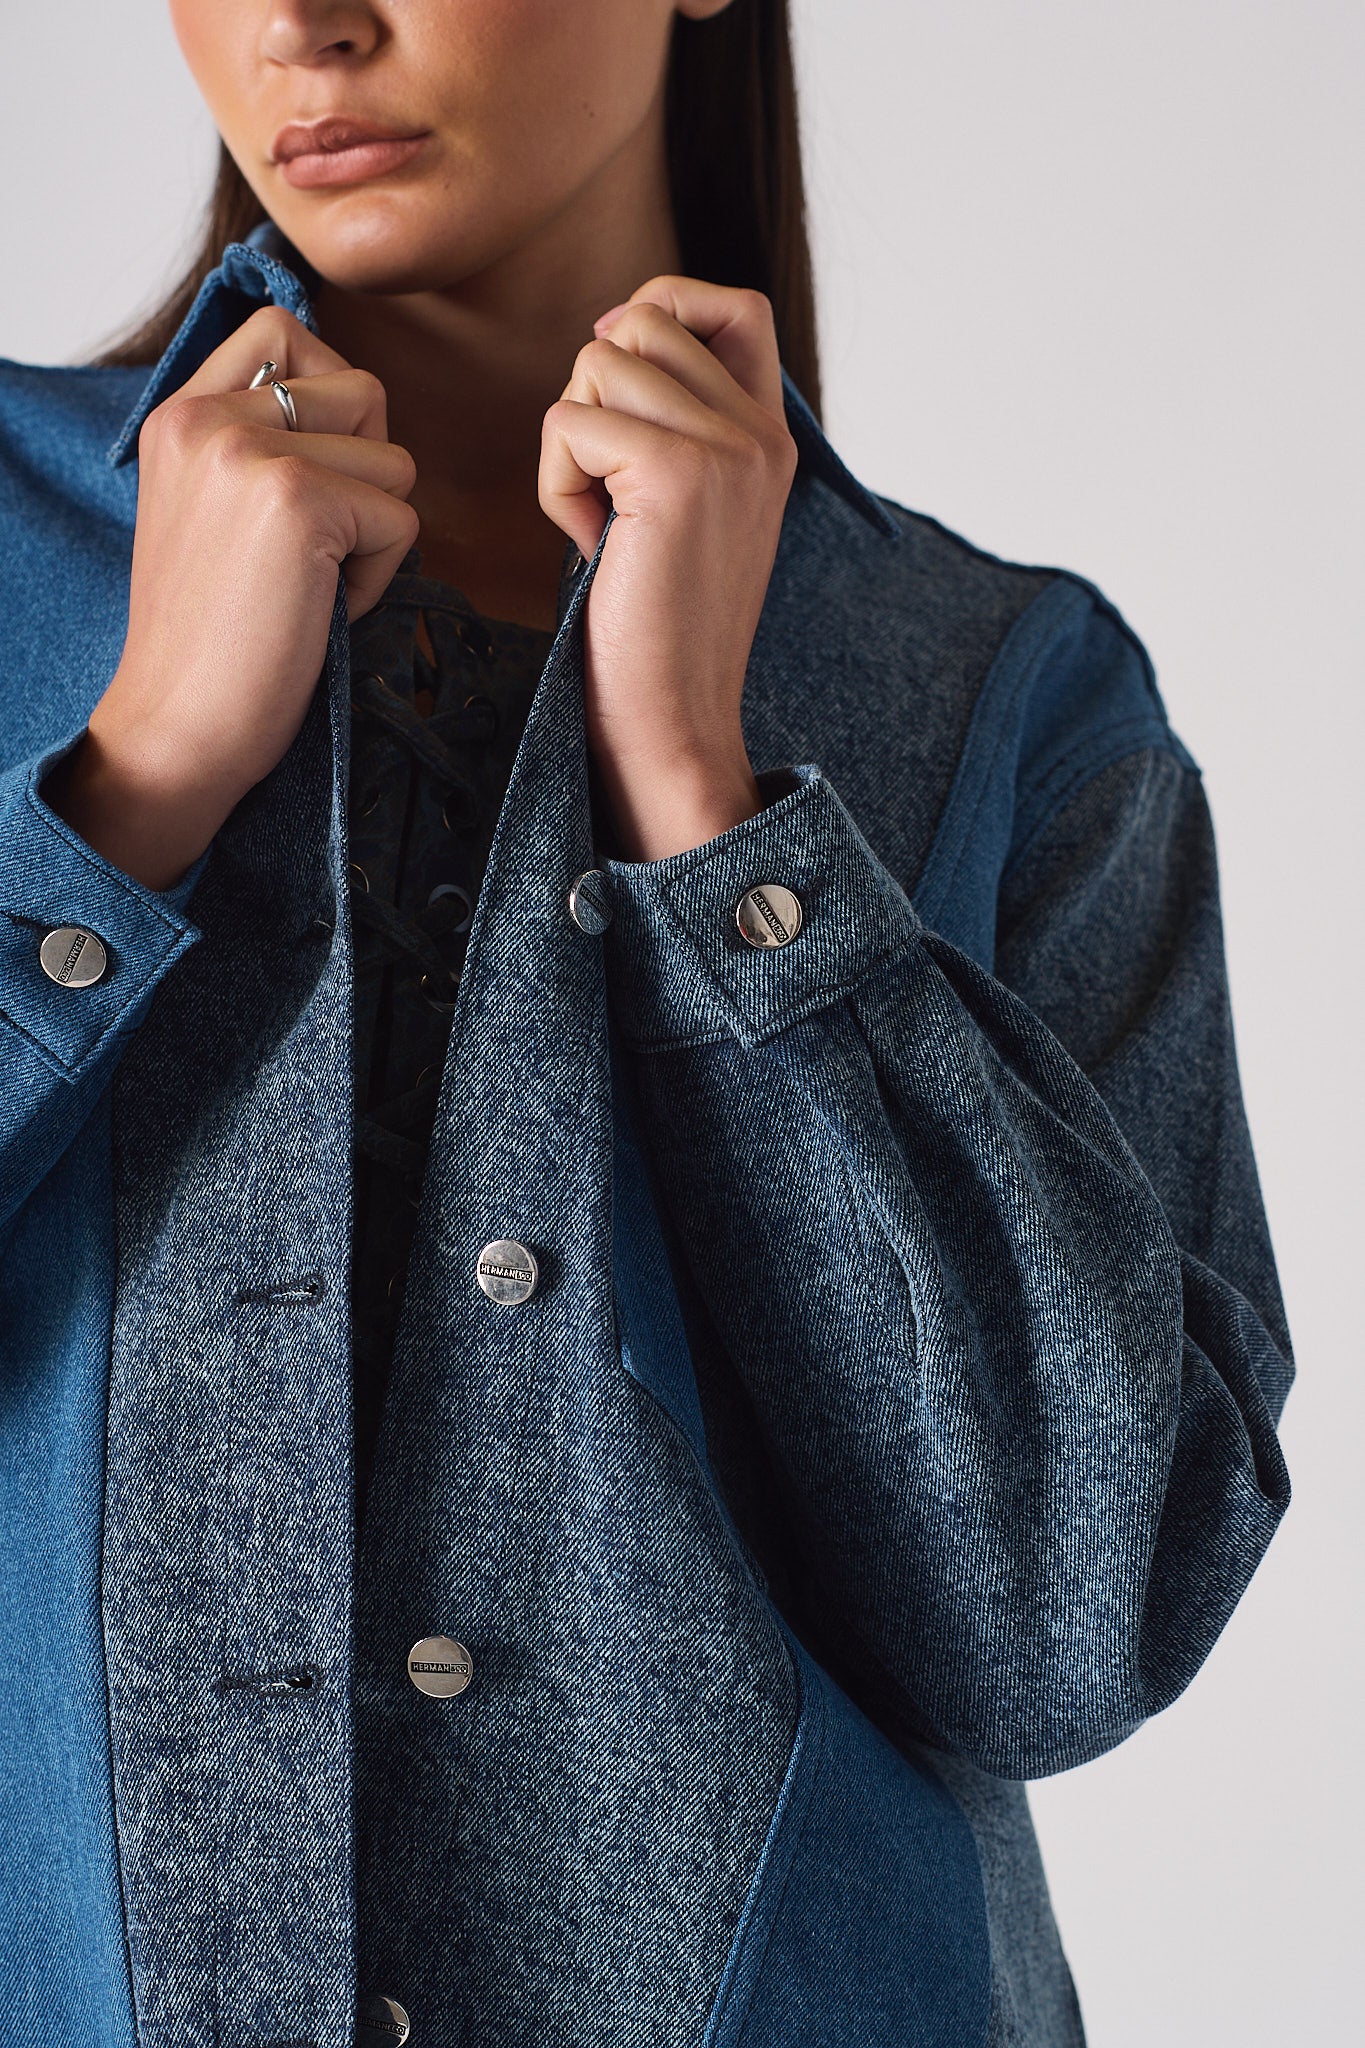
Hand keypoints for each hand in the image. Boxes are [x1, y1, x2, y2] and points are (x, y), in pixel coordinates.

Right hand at [42, 306, 417, 891]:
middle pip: (364, 389)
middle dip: (368, 476)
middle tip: (314, 549)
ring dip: (376, 534)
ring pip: (395, 459)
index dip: (332, 399)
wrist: (177, 725)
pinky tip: (321, 612)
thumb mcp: (212, 510)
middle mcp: (208, 415)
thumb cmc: (214, 638)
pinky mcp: (299, 500)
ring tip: (311, 586)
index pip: (283, 329)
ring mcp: (251, 451)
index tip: (312, 481)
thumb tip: (357, 396)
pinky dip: (380, 579)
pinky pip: (402, 520)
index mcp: (179, 411)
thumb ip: (260, 442)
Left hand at [538, 278, 798, 860]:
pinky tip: (592, 547)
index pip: (732, 306)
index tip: (625, 389)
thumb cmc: (656, 629)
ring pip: (597, 364)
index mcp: (772, 439)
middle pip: (641, 324)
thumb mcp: (682, 506)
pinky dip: (555, 487)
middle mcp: (762, 434)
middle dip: (595, 396)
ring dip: (570, 447)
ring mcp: (726, 449)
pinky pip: (566, 423)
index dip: (664, 314)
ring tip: (603, 524)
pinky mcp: (675, 473)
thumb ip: (672, 419)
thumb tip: (612, 328)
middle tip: (609, 489)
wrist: (672, 721)